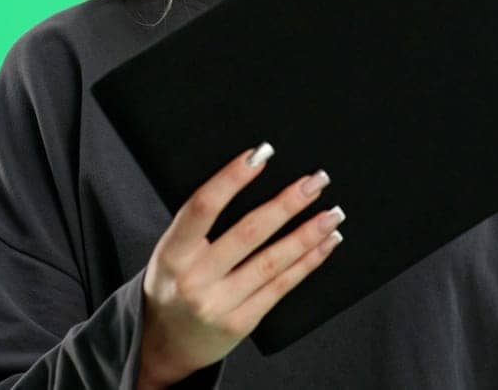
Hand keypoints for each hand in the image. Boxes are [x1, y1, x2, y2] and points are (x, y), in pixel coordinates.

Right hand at [136, 144, 345, 388]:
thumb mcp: (172, 250)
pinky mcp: (241, 323)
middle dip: (287, 203)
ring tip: (332, 213)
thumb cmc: (174, 284)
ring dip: (307, 234)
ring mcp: (219, 304)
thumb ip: (201, 223)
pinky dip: (307, 263)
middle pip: (248, 233)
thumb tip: (250, 174)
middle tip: (315, 181)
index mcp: (172, 253)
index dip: (231, 178)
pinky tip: (325, 244)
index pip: (202, 207)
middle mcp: (194, 279)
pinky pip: (280, 287)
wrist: (166, 343)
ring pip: (272, 262)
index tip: (260, 154)